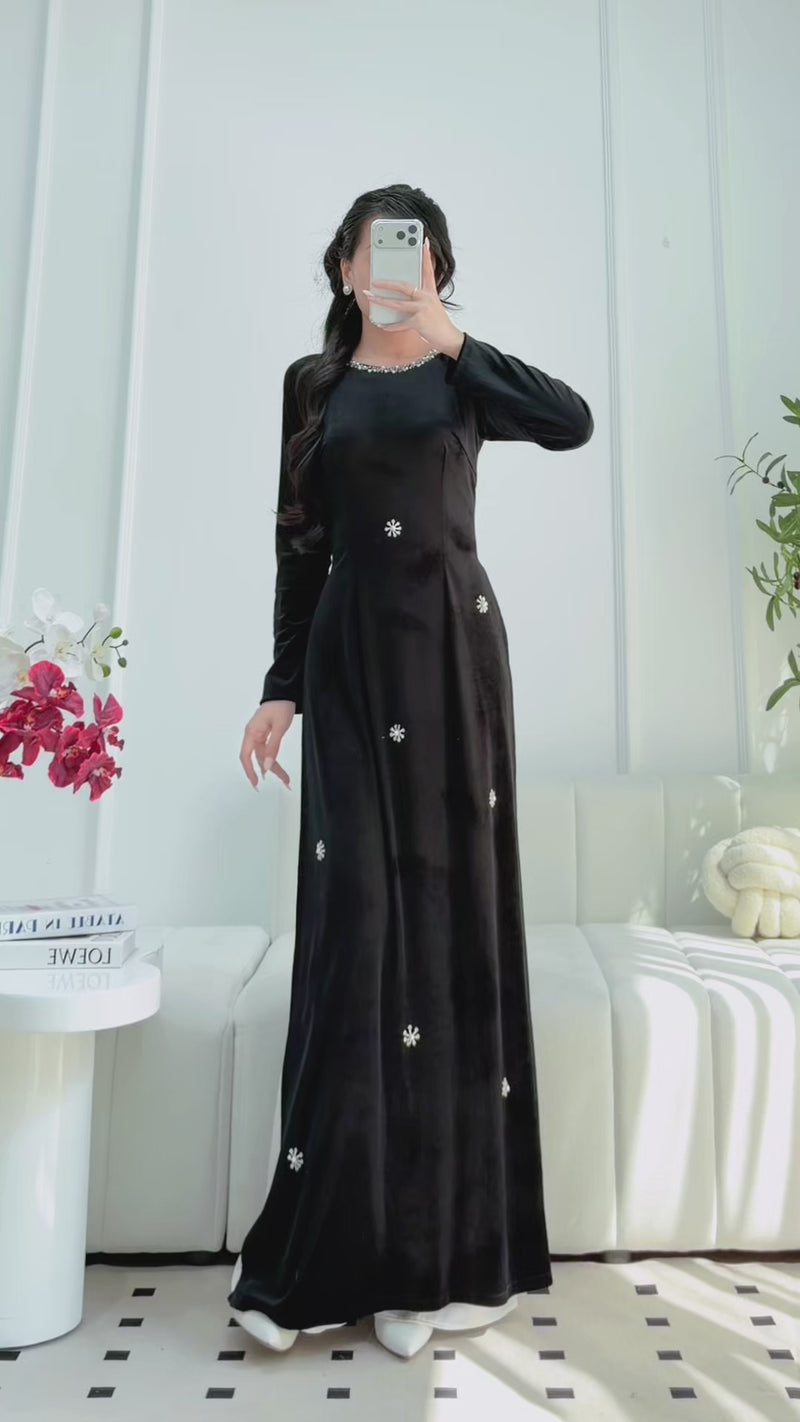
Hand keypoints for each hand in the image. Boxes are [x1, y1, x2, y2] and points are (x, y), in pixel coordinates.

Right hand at [240, 701, 293, 789]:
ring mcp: (259, 735)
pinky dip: (274, 759)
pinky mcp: (266, 734)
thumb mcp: (279, 727)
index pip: (245, 756)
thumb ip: (273, 747)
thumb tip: (268, 766)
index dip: (249, 771)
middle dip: (270, 771)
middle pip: (259, 758)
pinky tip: (278, 767)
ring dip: (274, 767)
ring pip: (265, 756)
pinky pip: (268, 750)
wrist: (284, 692)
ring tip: (286, 778)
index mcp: (251, 732)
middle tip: (283, 782)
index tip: (256, 783)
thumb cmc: (280, 705)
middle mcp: (253, 735)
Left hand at [363, 238, 464, 357]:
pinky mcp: (419, 322)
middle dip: (387, 284)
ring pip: (398, 304)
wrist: (448, 337)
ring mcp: (422, 309)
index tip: (424, 242)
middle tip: (374, 281)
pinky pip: (400, 324)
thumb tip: (405, 295)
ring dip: (382, 302)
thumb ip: (421, 297)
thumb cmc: (438, 322)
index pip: (428, 270)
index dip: (426, 255)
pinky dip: (390, 326)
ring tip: (370, 298)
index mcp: (430, 291)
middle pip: (404, 286)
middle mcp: (426, 298)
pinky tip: (381, 324)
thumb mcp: (432, 305)